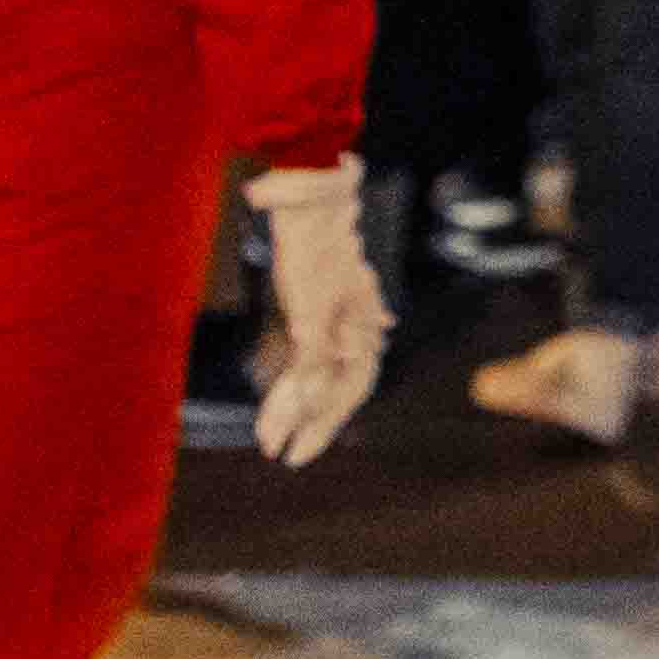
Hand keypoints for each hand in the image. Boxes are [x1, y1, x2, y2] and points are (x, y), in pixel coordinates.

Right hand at [245, 162, 388, 464]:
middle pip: (345, 387)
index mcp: (358, 317)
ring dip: (300, 419)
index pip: (356, 376)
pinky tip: (277, 422)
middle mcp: (351, 321)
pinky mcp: (314, 313)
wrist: (314, 199)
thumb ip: (362, 303)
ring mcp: (334, 319)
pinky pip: (310, 365)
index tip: (307, 436)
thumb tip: (384, 325)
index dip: (335, 410)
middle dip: (320, 426)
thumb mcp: (342, 273)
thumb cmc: (321, 234)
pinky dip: (295, 397)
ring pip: (326, 382)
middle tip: (292, 459)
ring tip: (274, 448)